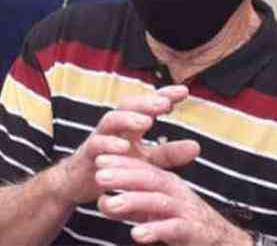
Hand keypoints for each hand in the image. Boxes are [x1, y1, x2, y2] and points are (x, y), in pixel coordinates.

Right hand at [48, 86, 196, 206]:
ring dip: (128, 119)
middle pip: (128, 105)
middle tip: (165, 103)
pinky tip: (123, 147)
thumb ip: (168, 154)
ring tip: (147, 122)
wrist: (80, 183)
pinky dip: (109, 144)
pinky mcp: (87, 155)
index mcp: (130, 126)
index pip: (147, 105)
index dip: (164, 95)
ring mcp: (99, 138)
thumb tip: (196, 146)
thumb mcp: (146, 162)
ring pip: (110, 120)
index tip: (185, 91)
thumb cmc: (116, 167)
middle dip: (146, 102)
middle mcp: (115, 127)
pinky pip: (96, 145)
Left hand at [95, 152, 250, 245]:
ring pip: (157, 202)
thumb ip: (129, 207)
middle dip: (123, 176)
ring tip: (109, 204)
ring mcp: (184, 210)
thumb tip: (102, 202)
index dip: (120, 162)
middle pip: (148, 179)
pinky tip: (136, 234)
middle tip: (98, 176)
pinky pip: (173, 229)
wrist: (220, 240)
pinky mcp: (193, 231)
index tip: (98, 159)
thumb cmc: (180, 221)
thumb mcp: (152, 211)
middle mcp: (175, 191)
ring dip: (132, 201)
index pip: (141, 167)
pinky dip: (155, 230)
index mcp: (165, 182)